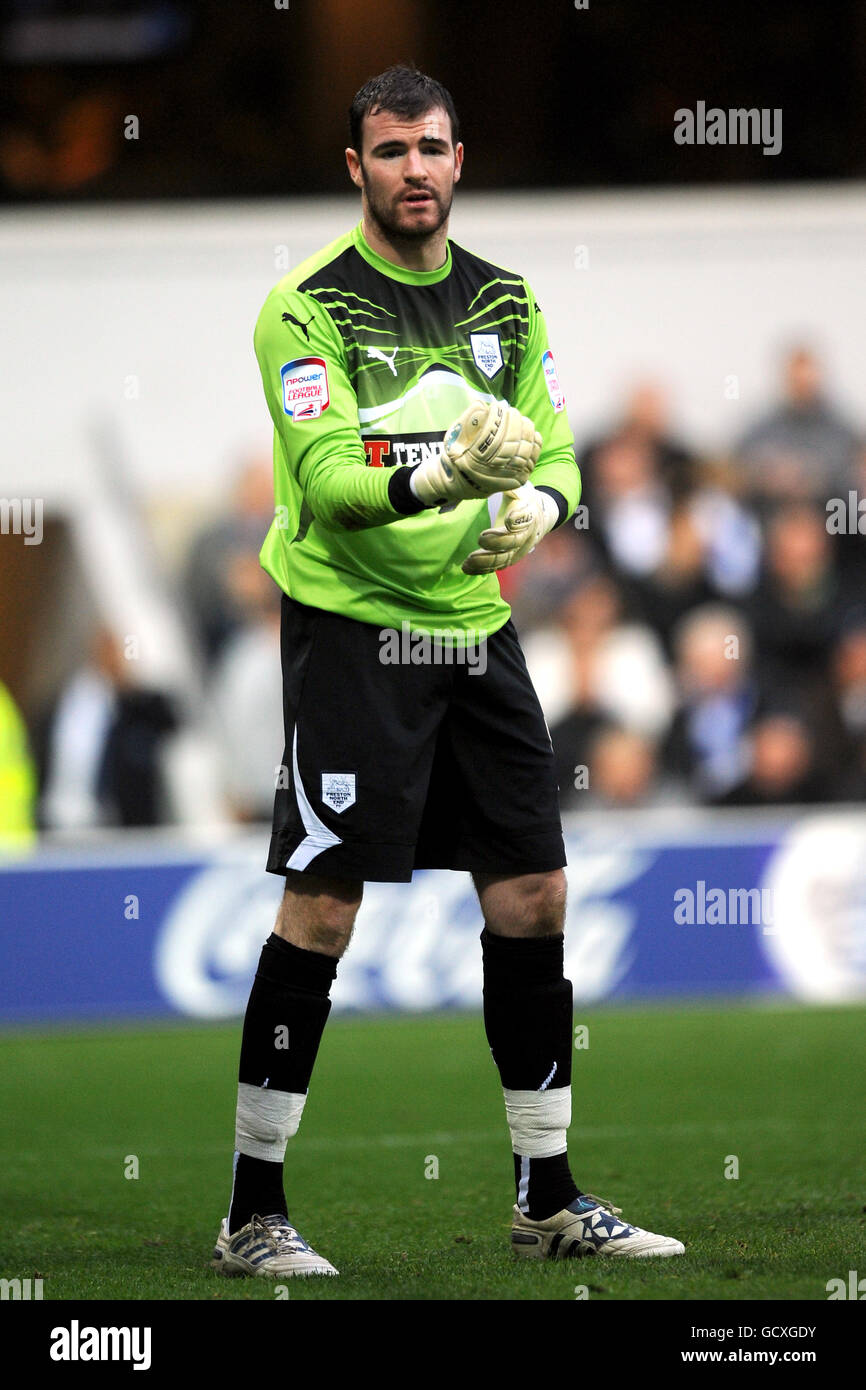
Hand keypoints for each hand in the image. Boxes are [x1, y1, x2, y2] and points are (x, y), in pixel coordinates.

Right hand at [409, 399, 541, 505]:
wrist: (464, 483)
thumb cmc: (459, 456)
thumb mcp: (454, 438)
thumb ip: (466, 421)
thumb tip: (480, 405)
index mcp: (474, 458)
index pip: (491, 433)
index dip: (496, 417)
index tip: (496, 407)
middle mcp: (492, 470)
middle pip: (512, 440)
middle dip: (514, 421)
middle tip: (512, 412)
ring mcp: (507, 476)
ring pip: (525, 448)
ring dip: (526, 430)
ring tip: (522, 420)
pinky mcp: (519, 479)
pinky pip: (533, 459)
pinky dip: (535, 444)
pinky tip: (531, 433)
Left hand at [461, 484, 558, 573]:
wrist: (539, 515)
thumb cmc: (521, 498)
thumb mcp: (516, 486)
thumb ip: (504, 483)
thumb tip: (483, 473)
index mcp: (529, 512)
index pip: (527, 517)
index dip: (519, 519)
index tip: (509, 520)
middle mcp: (527, 533)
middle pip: (515, 541)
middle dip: (498, 542)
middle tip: (481, 539)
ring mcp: (520, 548)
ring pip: (505, 558)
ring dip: (486, 561)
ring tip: (468, 561)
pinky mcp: (512, 557)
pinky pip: (499, 566)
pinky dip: (483, 569)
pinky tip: (468, 568)